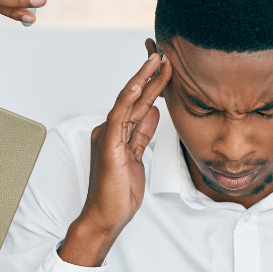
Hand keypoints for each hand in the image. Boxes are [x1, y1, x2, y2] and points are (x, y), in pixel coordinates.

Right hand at [60, 48, 170, 266]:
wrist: (105, 217)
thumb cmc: (119, 192)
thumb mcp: (137, 157)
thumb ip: (142, 134)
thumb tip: (155, 111)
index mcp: (117, 132)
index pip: (138, 103)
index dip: (153, 84)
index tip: (167, 67)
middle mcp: (110, 130)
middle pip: (134, 98)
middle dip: (150, 76)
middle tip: (165, 54)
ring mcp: (107, 136)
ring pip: (127, 102)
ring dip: (143, 80)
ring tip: (156, 61)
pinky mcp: (108, 147)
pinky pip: (118, 118)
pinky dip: (127, 100)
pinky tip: (137, 85)